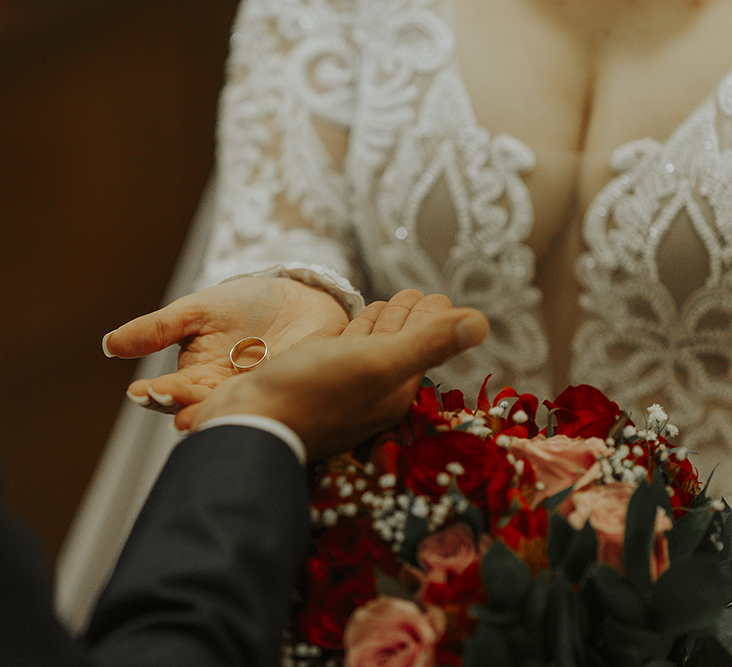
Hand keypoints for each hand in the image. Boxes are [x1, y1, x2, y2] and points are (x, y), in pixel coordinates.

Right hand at [102, 277, 350, 412]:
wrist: (302, 299)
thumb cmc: (246, 305)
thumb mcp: (197, 311)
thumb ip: (158, 329)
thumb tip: (109, 344)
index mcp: (197, 377)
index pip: (170, 393)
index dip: (156, 394)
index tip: (143, 392)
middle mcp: (223, 394)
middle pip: (197, 410)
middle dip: (182, 408)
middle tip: (170, 405)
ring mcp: (256, 397)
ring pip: (231, 416)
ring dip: (215, 417)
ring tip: (198, 416)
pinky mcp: (288, 395)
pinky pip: (273, 408)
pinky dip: (261, 411)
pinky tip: (251, 411)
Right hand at [181, 290, 488, 460]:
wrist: (249, 424)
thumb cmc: (312, 393)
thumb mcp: (377, 363)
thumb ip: (427, 343)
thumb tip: (482, 322)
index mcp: (395, 387)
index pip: (423, 343)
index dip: (434, 317)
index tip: (440, 295)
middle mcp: (371, 388)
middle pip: (398, 344)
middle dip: (410, 318)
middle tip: (420, 294)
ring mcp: (338, 384)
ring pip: (367, 347)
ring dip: (380, 324)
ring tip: (387, 304)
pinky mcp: (308, 378)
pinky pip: (337, 351)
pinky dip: (349, 334)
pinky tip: (345, 328)